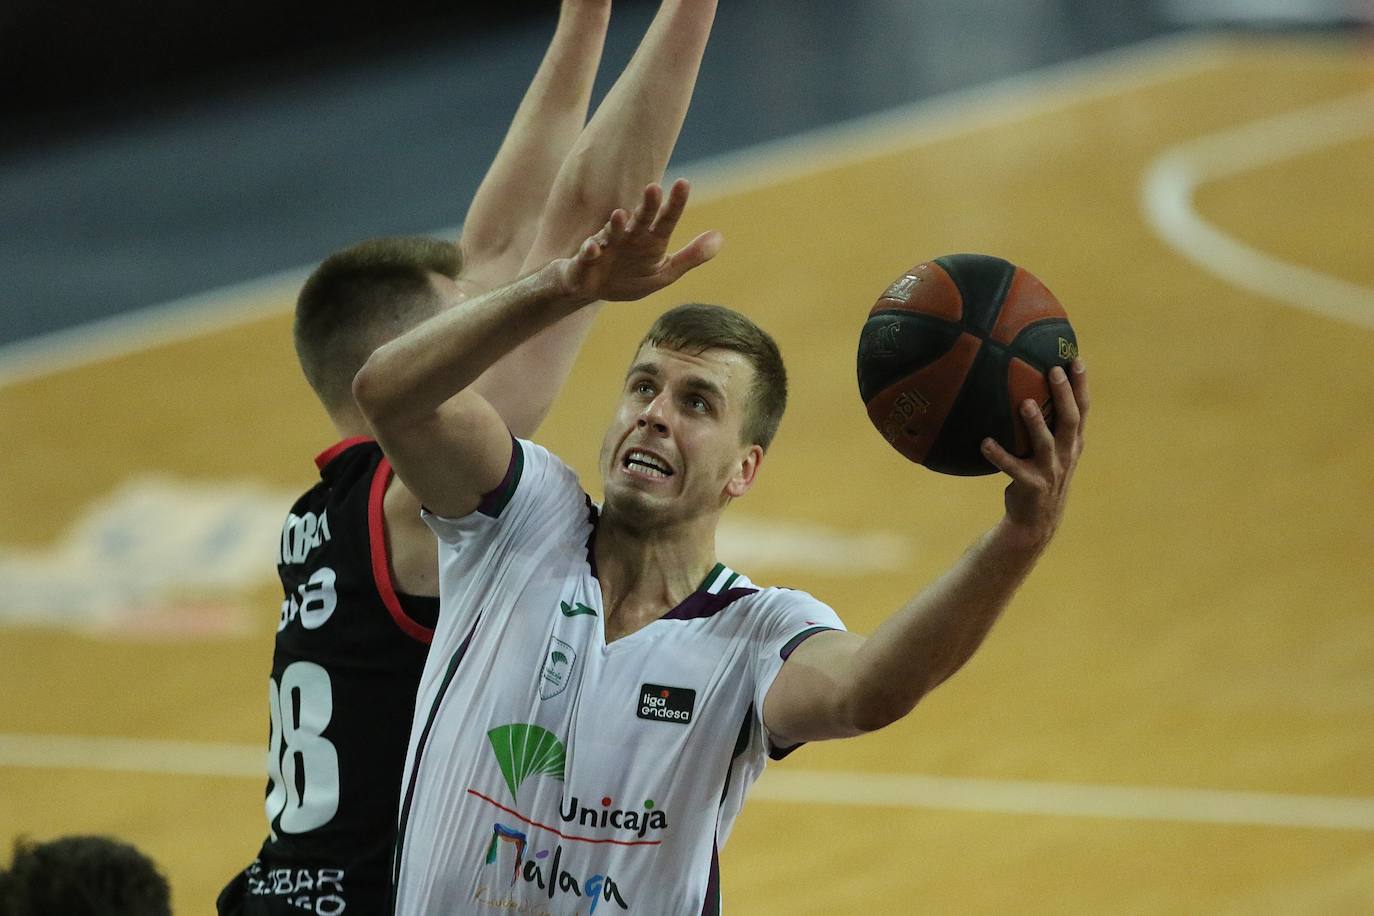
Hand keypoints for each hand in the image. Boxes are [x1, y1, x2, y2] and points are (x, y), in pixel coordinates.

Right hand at [557, 179, 722, 302]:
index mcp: (650, 240)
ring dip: (616, 225)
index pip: (666, 220)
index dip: (675, 204)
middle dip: (646, 206)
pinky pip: (586, 256)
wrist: (590, 290)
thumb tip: (720, 237)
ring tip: (621, 214)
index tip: (683, 183)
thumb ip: (690, 257)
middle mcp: (628, 238)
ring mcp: (606, 248)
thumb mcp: (663, 272)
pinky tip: (592, 247)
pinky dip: (588, 251)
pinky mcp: (584, 262)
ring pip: (611, 233)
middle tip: (654, 188)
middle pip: (640, 220)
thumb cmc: (628, 277)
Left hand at [981, 359, 1088, 549]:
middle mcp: (1066, 455)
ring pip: (1045, 443)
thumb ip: (1047, 426)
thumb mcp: (1051, 453)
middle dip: (1064, 394)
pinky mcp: (1031, 486)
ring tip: (1023, 404)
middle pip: (1070, 420)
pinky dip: (998, 455)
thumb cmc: (1039, 477)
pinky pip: (1012, 468)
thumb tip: (1025, 389)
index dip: (1081, 385)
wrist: (1035, 522)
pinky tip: (984, 443)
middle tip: (1054, 370)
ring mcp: (1050, 471)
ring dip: (1035, 423)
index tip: (1076, 359)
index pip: (1082, 410)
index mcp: (1073, 444)